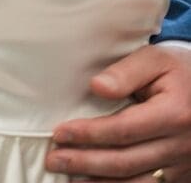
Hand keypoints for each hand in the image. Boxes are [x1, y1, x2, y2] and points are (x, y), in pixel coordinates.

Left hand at [46, 45, 190, 180]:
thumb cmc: (177, 70)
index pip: (123, 129)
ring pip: (137, 182)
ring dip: (100, 182)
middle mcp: (179, 145)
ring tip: (69, 178)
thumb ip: (126, 72)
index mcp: (173, 114)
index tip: (60, 133)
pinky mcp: (182, 175)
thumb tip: (97, 87)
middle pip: (126, 161)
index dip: (89, 134)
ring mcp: (182, 164)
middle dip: (86, 163)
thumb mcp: (155, 59)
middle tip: (53, 160)